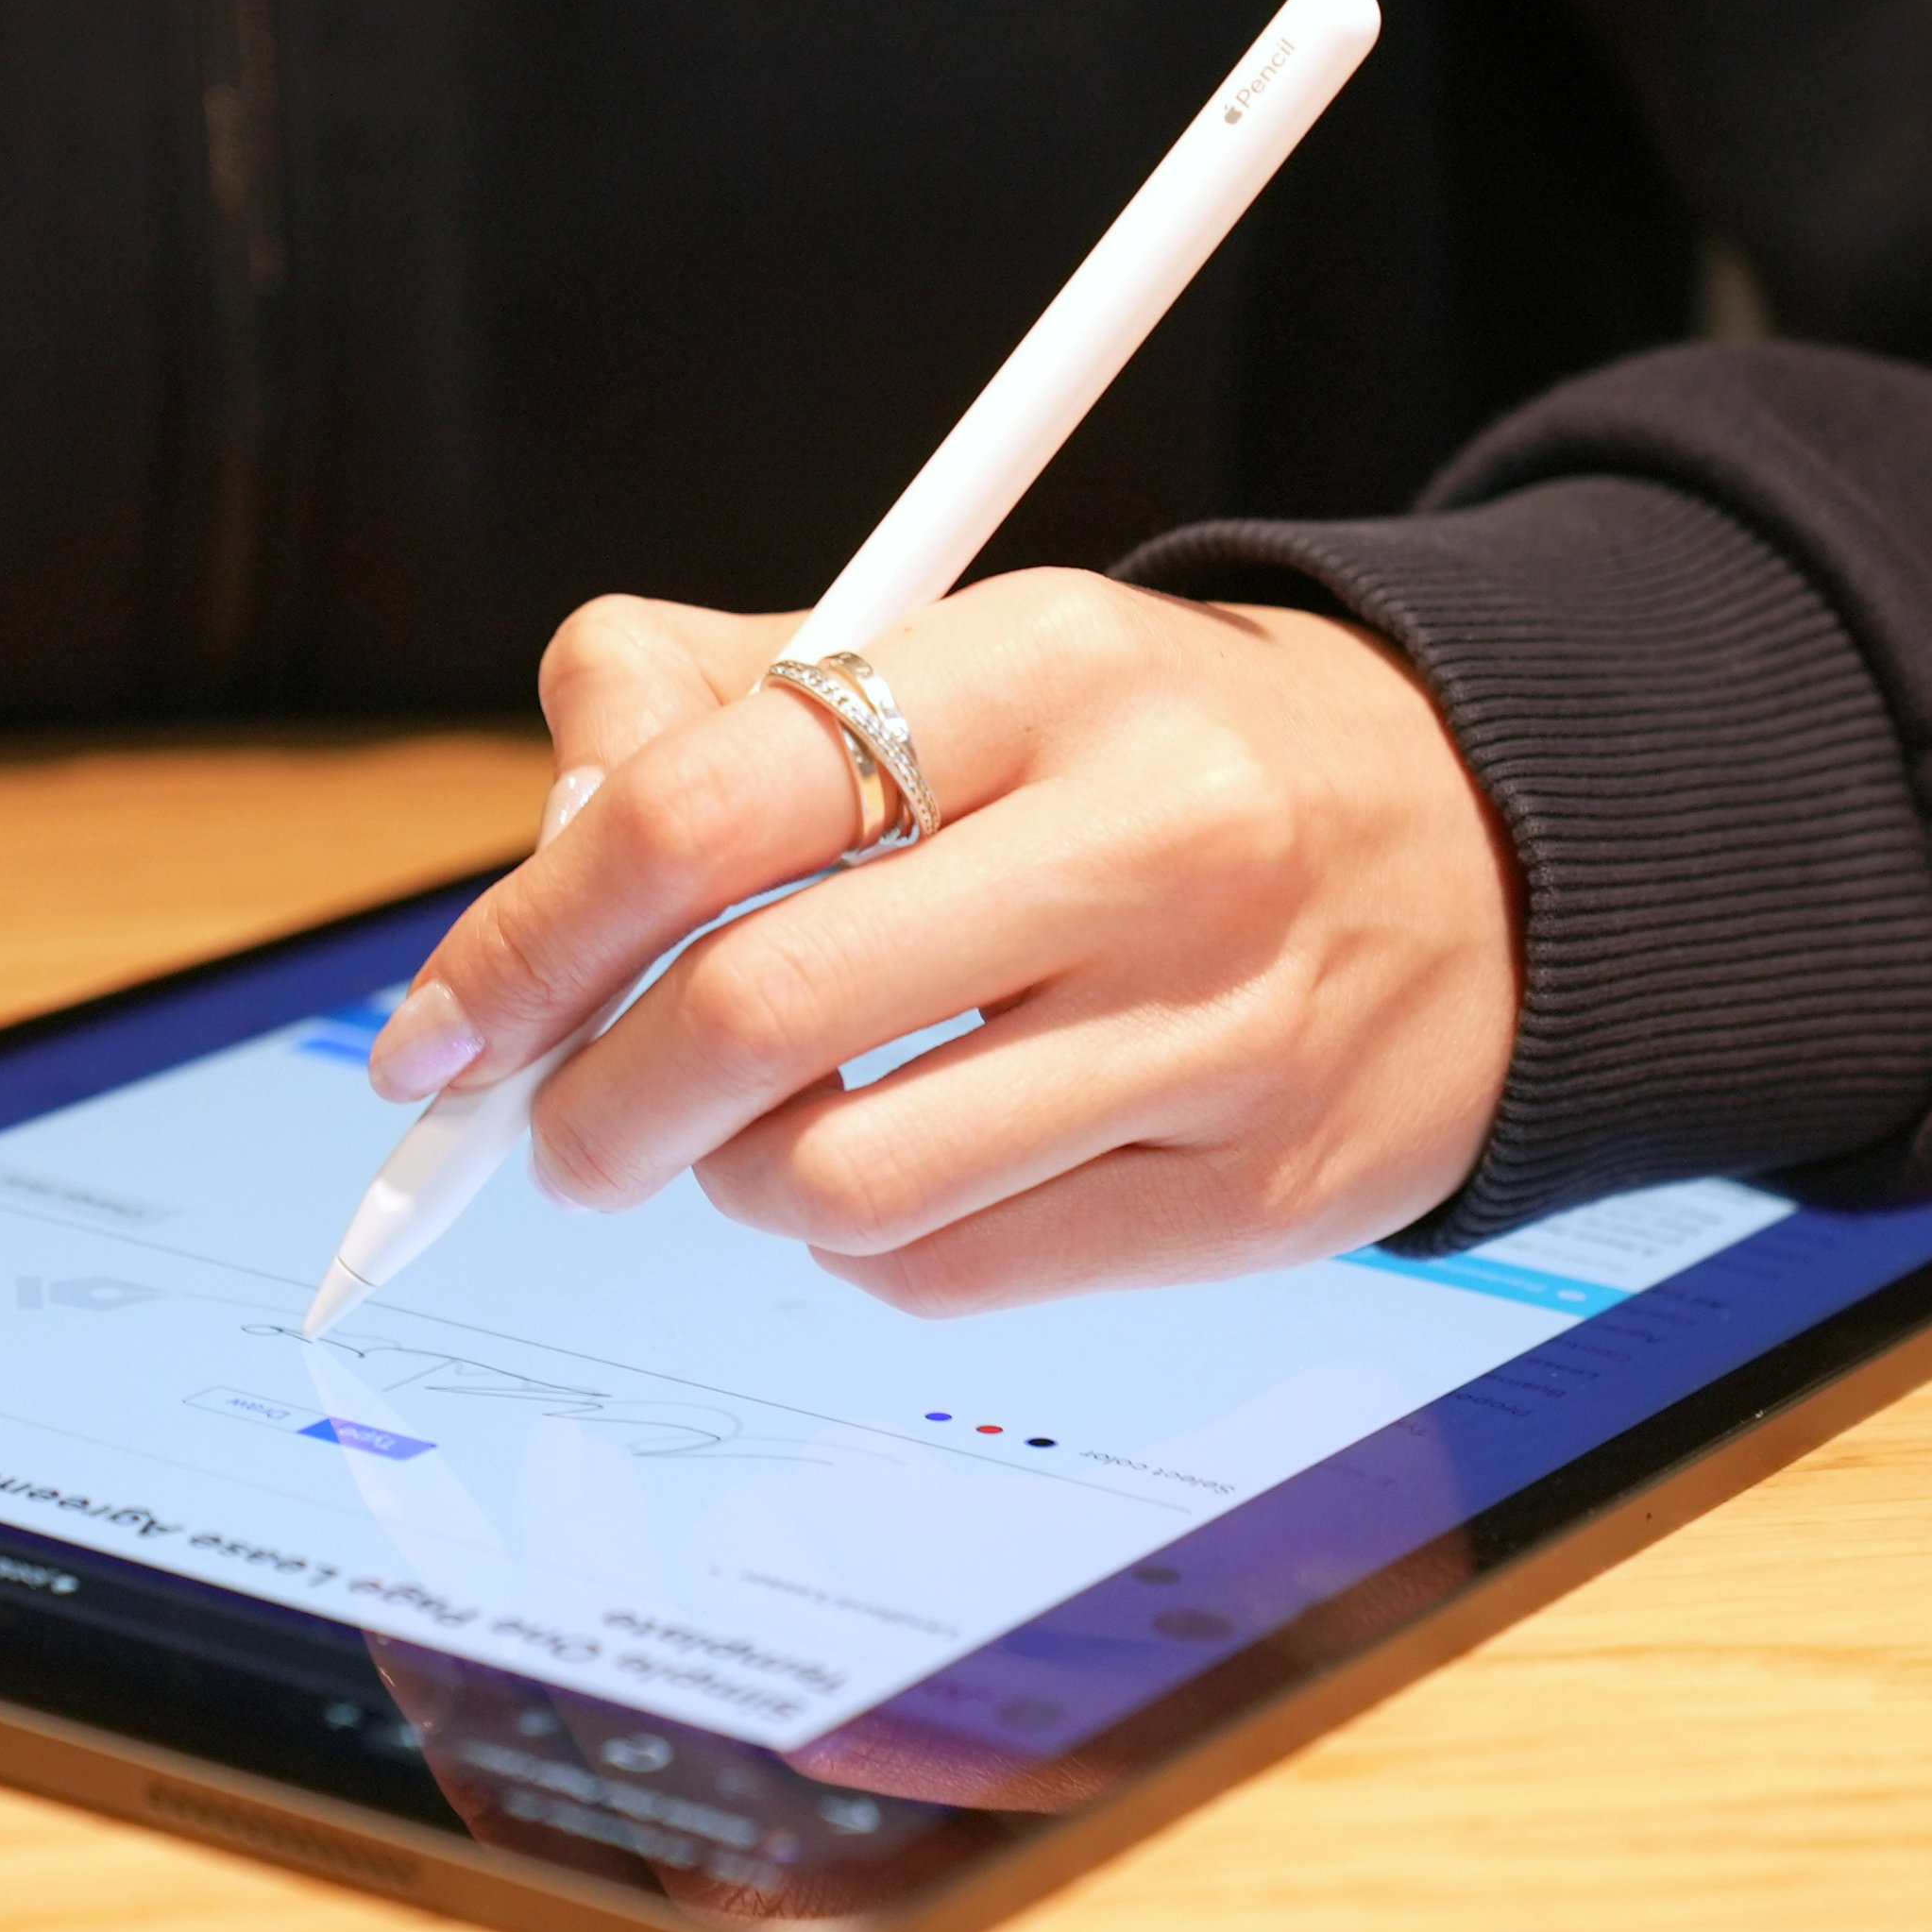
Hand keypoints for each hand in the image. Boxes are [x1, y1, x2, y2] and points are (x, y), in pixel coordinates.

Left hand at [370, 567, 1520, 1314]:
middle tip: (555, 1128)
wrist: (1489, 857)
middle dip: (589, 1106)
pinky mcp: (1256, 1194)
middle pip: (751, 1014)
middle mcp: (1152, 839)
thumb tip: (536, 859)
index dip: (527, 939)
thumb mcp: (965, 654)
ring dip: (733, 1184)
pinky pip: (952, 1277)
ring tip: (758, 1135)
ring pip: (839, 1181)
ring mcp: (1219, 1031)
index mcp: (1050, 664)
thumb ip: (713, 702)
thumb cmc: (1159, 758)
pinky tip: (900, 1176)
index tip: (442, 1031)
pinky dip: (864, 1248)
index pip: (707, 804)